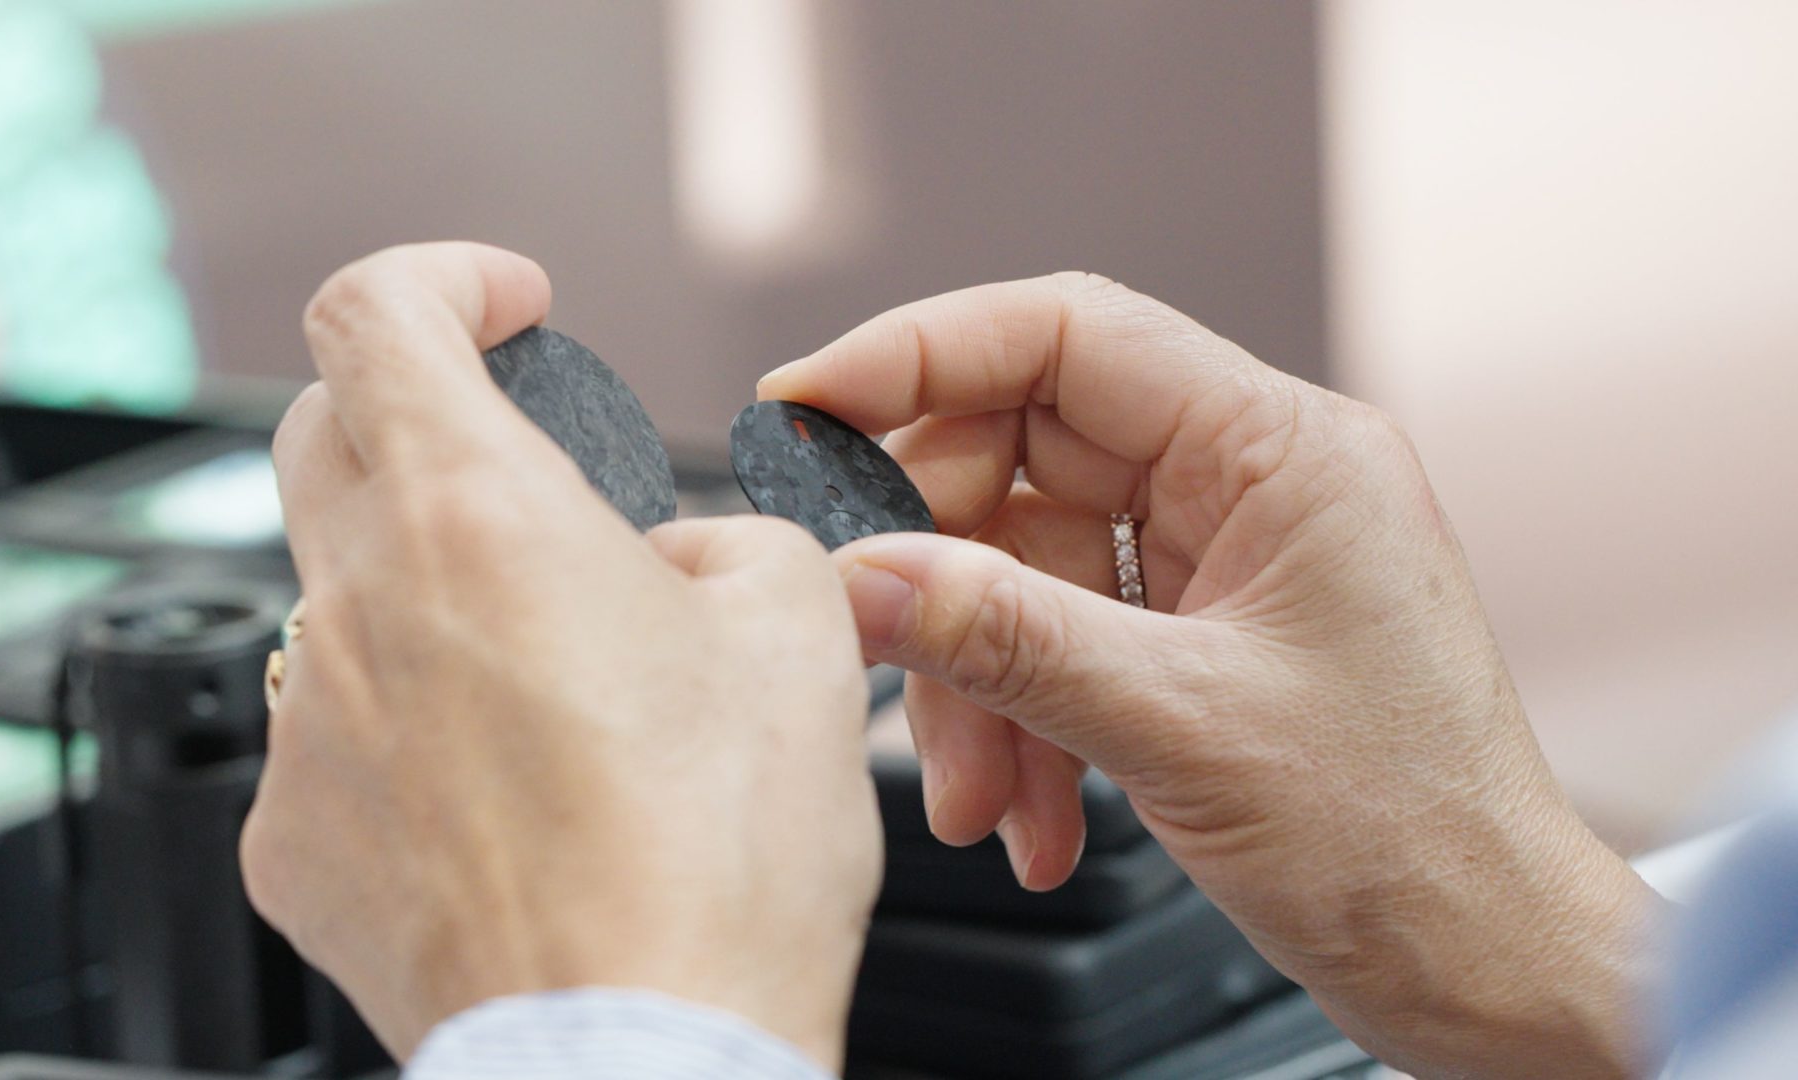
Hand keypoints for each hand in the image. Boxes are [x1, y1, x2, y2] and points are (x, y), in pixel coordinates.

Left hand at [241, 243, 880, 1068]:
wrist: (643, 1053)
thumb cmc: (720, 860)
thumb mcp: (799, 633)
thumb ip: (731, 541)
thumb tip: (670, 561)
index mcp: (478, 517)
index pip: (374, 310)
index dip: (442, 278)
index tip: (508, 306)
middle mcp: (359, 608)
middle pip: (324, 436)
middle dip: (421, 419)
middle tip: (527, 476)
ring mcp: (308, 734)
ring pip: (341, 601)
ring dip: (434, 601)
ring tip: (559, 690)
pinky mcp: (293, 844)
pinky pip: (334, 741)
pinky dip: (411, 734)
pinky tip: (511, 800)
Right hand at [762, 273, 1658, 1077]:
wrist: (1482, 964)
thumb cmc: (1410, 841)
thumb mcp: (1183, 726)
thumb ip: (1007, 638)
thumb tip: (861, 575)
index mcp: (1282, 451)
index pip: (1067, 335)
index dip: (917, 354)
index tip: (805, 405)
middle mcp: (1250, 482)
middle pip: (1021, 458)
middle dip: (941, 576)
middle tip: (874, 650)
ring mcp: (1220, 559)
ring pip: (1024, 564)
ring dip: (977, 682)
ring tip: (982, 796)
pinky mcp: (1196, 634)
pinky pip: (1057, 636)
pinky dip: (1020, 721)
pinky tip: (1029, 811)